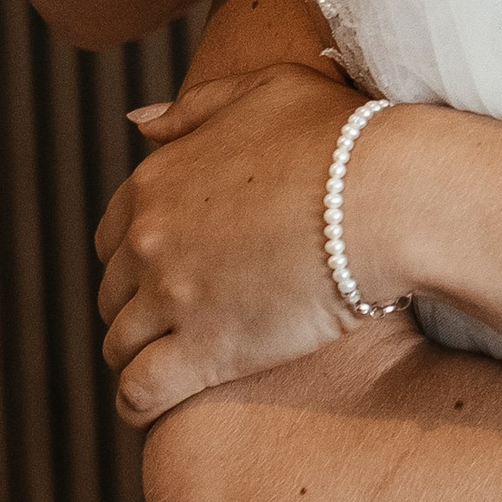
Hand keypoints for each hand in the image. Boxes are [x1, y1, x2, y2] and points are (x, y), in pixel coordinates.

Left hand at [96, 58, 376, 425]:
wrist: (389, 197)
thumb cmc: (344, 138)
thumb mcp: (265, 91)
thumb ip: (194, 109)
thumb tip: (137, 123)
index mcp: (155, 182)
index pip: (111, 236)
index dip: (138, 260)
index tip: (172, 276)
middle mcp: (149, 240)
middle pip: (112, 293)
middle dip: (138, 309)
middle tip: (182, 324)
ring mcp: (172, 298)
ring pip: (120, 345)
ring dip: (140, 357)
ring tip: (174, 368)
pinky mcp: (205, 351)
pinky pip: (138, 392)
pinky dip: (138, 404)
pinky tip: (153, 410)